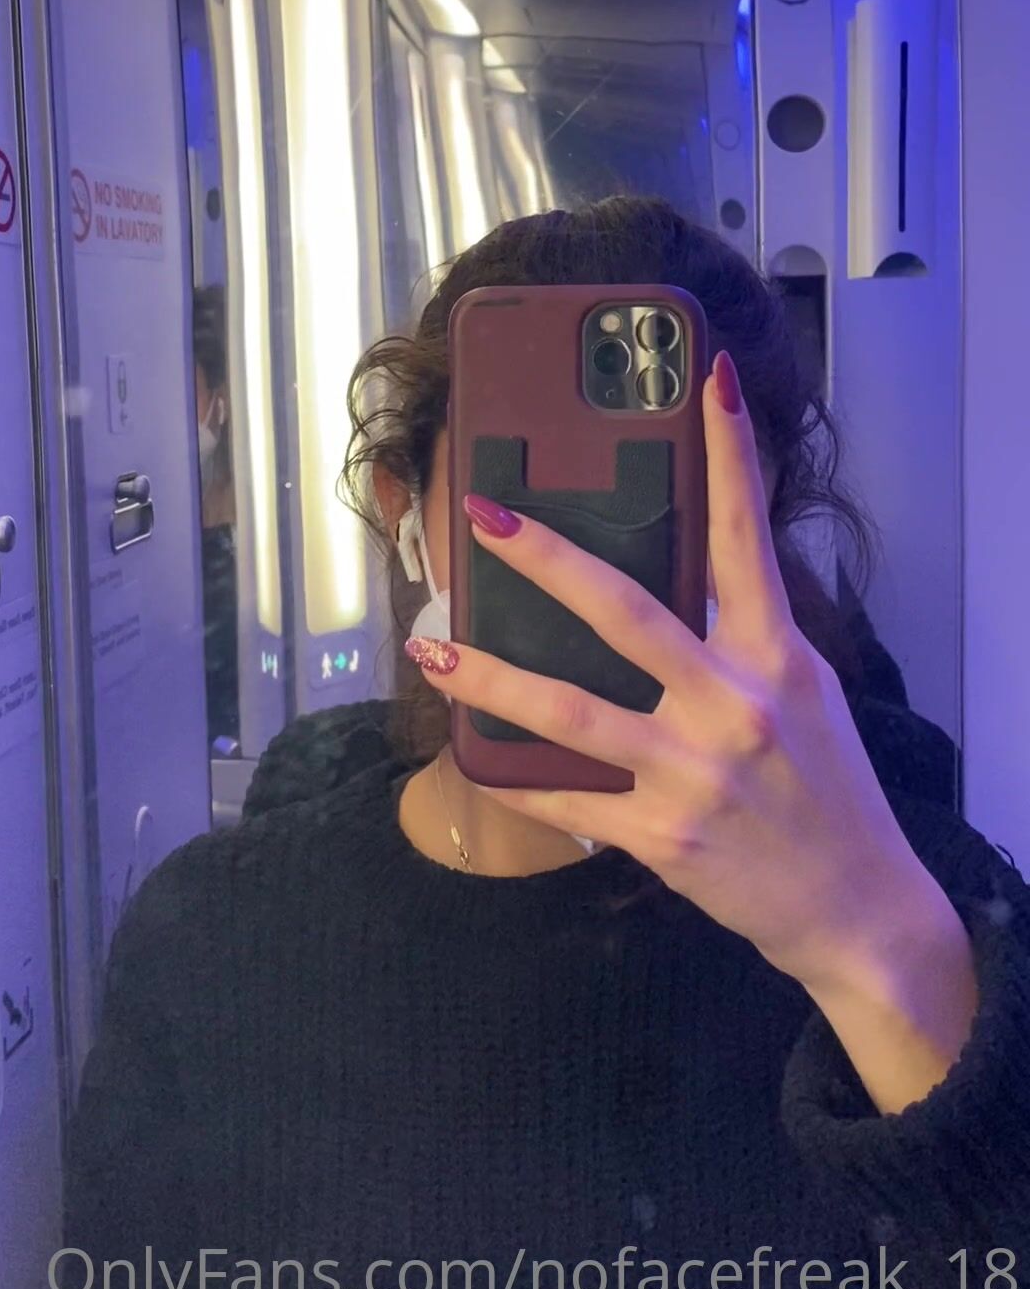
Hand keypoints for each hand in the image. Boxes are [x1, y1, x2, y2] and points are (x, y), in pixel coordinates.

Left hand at [407, 351, 952, 998]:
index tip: (707, 381)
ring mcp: (692, 770)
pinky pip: (569, 800)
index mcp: (776, 656)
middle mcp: (732, 703)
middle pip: (625, 612)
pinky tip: (474, 761)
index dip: (729, 455)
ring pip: (570, 711)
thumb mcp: (809, 695)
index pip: (747, 539)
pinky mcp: (661, 833)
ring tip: (431, 647)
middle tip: (487, 516)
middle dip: (548, 559)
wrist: (857, 908)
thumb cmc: (829, 792)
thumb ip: (749, 639)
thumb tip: (689, 586)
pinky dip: (519, 781)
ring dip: (492, 677)